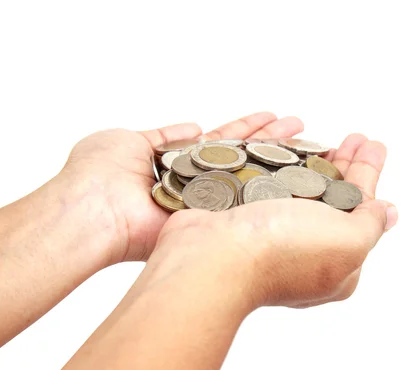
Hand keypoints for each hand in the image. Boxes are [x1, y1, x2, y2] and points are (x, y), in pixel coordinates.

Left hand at [59, 112, 303, 264]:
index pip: (220, 141)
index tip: (271, 115)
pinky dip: (266, 193)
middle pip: (241, 159)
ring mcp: (204, 205)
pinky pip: (240, 205)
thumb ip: (163, 134)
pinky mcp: (207, 224)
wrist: (90, 210)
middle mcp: (196, 185)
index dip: (246, 128)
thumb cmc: (97, 172)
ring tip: (310, 144)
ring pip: (248, 180)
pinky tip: (293, 176)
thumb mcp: (128, 139)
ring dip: (277, 161)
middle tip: (302, 128)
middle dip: (272, 142)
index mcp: (177, 162)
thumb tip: (194, 126)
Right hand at [154, 134, 397, 308]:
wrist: (209, 256)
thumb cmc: (282, 251)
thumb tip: (388, 213)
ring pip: (288, 184)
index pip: (358, 210)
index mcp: (331, 262)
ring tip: (310, 128)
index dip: (367, 175)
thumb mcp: (348, 242)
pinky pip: (254, 175)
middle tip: (352, 136)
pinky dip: (265, 153)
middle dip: (341, 163)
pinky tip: (273, 136)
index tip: (373, 145)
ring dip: (303, 154)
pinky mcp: (234, 212)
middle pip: (325, 196)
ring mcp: (262, 230)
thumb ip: (370, 224)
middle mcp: (298, 247)